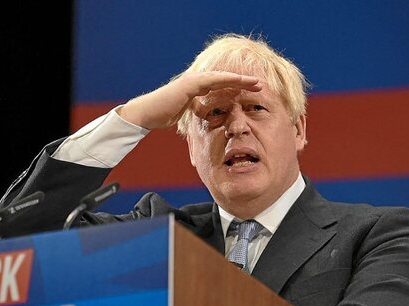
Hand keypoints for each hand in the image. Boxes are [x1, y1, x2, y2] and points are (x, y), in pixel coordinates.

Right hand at [117, 71, 260, 129]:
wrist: (147, 113)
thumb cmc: (161, 116)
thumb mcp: (185, 117)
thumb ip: (195, 115)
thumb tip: (204, 124)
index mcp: (196, 90)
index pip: (221, 88)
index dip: (237, 90)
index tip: (251, 94)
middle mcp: (197, 82)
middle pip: (225, 80)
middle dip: (243, 83)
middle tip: (261, 86)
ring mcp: (194, 80)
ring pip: (223, 78)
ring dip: (240, 80)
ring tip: (257, 83)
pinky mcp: (191, 83)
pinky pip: (214, 79)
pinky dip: (228, 79)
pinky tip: (240, 81)